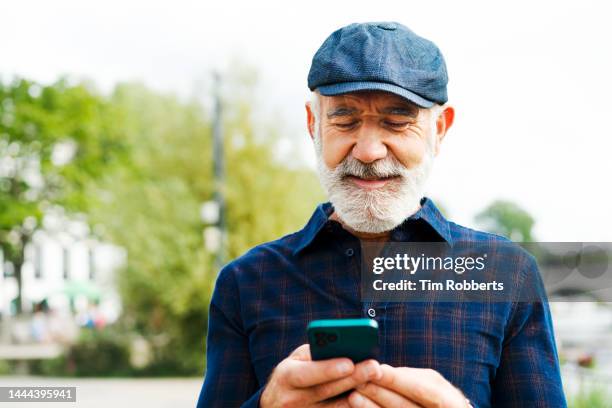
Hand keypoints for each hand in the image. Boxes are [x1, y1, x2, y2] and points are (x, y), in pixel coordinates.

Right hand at [260, 344, 382, 407]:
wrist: (277, 402)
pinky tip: (370, 395)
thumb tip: (343, 347)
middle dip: (351, 378)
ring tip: (375, 379)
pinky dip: (354, 405)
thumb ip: (314, 354)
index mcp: (285, 376)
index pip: (307, 373)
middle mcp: (291, 399)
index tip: (349, 362)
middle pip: (325, 391)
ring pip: (334, 407)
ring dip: (358, 393)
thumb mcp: (296, 360)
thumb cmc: (293, 373)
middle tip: (374, 367)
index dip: (328, 369)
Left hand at [347, 364, 469, 407]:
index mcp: (449, 402)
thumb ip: (409, 379)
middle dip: (379, 393)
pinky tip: (358, 407)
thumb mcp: (431, 384)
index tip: (376, 368)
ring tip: (353, 395)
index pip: (420, 390)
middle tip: (358, 380)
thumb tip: (380, 370)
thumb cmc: (434, 396)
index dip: (397, 380)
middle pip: (403, 407)